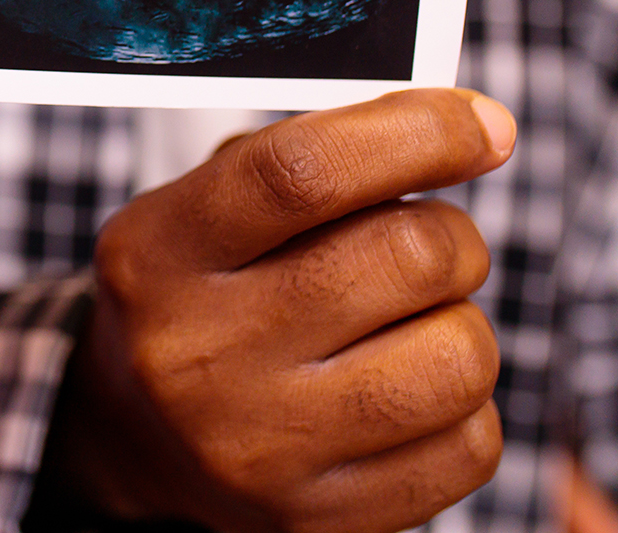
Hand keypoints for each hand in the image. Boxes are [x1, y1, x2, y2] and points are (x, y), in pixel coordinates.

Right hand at [39, 89, 517, 532]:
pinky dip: (467, 407)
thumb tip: (465, 128)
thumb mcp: (204, 208)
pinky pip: (470, 448)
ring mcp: (259, 446)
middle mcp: (199, 351)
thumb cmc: (200, 290)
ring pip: (456, 357)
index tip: (483, 124)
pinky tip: (410, 391)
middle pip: (403, 256)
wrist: (134, 436)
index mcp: (160, 251)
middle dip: (451, 234)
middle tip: (430, 243)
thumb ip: (306, 160)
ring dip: (463, 324)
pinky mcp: (319, 517)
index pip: (302, 170)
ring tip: (416, 324)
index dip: (415, 133)